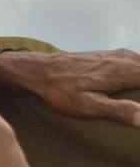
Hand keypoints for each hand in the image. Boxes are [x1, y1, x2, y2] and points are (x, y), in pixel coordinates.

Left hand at [0, 49, 139, 126]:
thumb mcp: (88, 106)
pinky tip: (138, 76)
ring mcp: (119, 55)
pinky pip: (139, 61)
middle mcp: (126, 59)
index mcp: (126, 71)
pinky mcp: (111, 56)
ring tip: (138, 98)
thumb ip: (120, 111)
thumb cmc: (60, 91)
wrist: (37, 70)